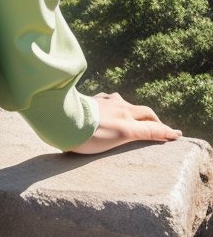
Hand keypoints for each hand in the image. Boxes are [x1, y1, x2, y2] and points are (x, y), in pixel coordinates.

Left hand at [64, 91, 182, 155]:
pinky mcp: (88, 103)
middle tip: (155, 127)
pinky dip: (110, 108)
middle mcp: (116, 104)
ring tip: (129, 118)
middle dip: (148, 118)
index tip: (175, 134)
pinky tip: (104, 110)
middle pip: (138, 110)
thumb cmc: (93, 132)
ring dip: (128, 111)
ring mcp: (101, 102)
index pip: (150, 120)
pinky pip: (103, 103)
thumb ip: (147, 131)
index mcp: (126, 113)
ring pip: (120, 104)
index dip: (163, 128)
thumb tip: (172, 131)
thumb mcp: (124, 133)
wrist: (62, 120)